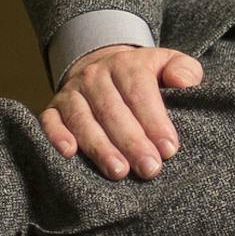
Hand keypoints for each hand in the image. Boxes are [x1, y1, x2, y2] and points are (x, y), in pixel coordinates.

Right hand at [41, 44, 202, 177]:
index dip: (154, 121)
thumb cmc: (143, 77)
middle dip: (132, 142)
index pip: (140, 92)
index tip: (168, 149)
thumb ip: (184, 69)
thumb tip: (184, 82)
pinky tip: (69, 153)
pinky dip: (56, 136)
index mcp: (126, 65)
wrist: (102, 69)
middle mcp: (95, 76)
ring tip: (118, 171)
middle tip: (149, 169)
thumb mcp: (167, 64)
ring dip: (100, 147)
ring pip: (83, 120)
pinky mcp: (53, 108)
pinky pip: (50, 121)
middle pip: (112, 110)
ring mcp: (72, 93)